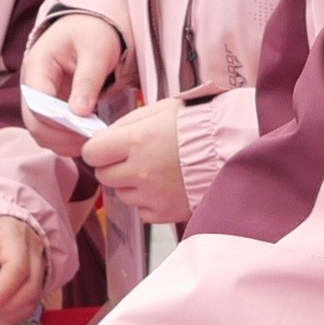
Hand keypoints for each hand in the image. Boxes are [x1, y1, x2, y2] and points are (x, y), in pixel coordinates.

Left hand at [0, 215, 47, 324]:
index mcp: (14, 234)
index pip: (17, 267)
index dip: (2, 292)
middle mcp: (33, 249)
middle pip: (30, 286)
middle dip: (3, 307)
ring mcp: (39, 265)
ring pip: (33, 299)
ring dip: (7, 313)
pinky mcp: (37, 280)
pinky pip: (31, 304)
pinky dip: (12, 314)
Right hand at [20, 13, 123, 148]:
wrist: (88, 26)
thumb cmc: (91, 33)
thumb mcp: (96, 50)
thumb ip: (87, 81)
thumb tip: (79, 113)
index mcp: (37, 67)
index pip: (37, 105)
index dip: (59, 123)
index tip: (87, 128)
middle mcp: (31, 87)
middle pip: (35, 125)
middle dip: (62, 137)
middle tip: (93, 138)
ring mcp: (38, 99)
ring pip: (41, 133)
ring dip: (65, 142)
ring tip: (93, 139)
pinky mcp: (49, 108)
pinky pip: (52, 132)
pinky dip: (68, 140)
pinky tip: (88, 136)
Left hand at [80, 98, 190, 221]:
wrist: (231, 148)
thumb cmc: (196, 124)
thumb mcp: (158, 111)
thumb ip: (126, 125)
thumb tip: (101, 138)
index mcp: (136, 142)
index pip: (92, 153)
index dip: (97, 149)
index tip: (106, 147)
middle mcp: (140, 171)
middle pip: (104, 176)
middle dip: (113, 166)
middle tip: (133, 157)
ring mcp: (152, 195)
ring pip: (121, 194)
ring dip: (131, 184)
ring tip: (155, 170)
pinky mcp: (165, 213)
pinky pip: (142, 210)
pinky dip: (148, 200)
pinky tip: (164, 185)